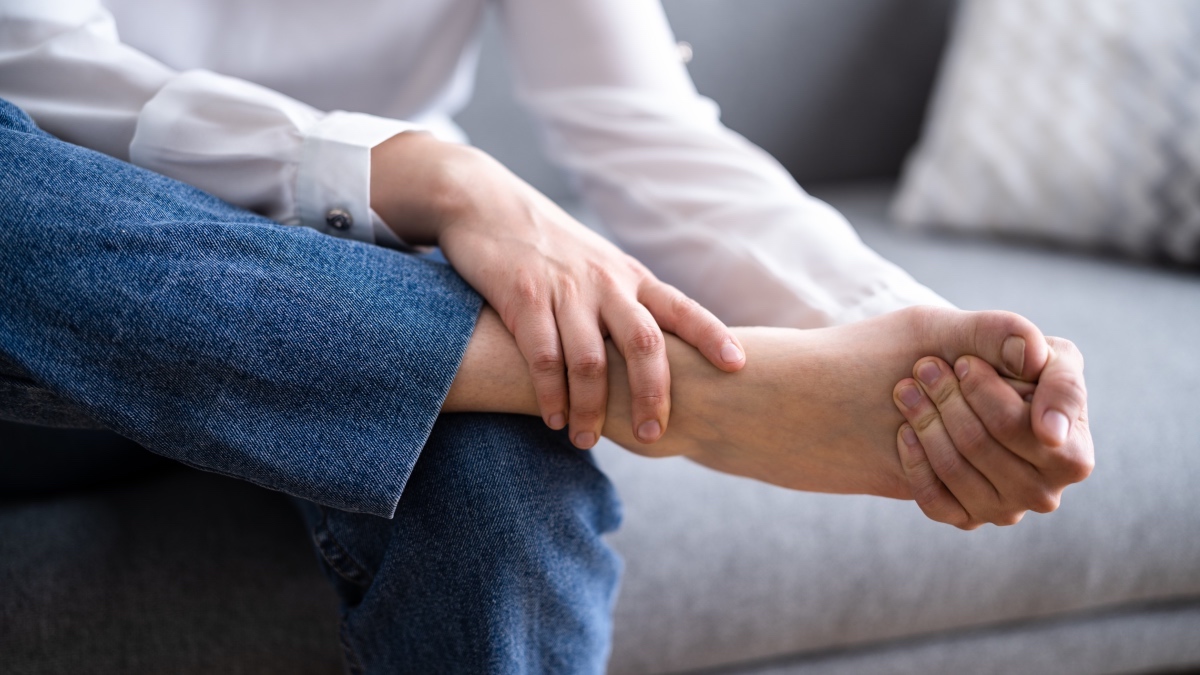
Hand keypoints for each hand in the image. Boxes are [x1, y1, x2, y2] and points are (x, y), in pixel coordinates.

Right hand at [371, 132, 745, 447]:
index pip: (682, 308)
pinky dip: (550, 395)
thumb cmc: (549, 247)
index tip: (737, 366)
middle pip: (644, 343)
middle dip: (653, 394)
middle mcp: (605, 282)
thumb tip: (656, 357)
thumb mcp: (599, 266)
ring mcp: (565, 289)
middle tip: (653, 435)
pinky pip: (544, 357)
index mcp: (630, 276)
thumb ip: (626, 303)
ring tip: (588, 440)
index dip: (711, 336)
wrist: (486, 202)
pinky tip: (553, 418)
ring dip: (593, 408)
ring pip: (591, 360)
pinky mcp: (523, 297)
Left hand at [892, 337, 1093, 528]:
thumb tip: (1031, 357)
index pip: (1025, 426)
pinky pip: (935, 500)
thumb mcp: (1002, 335)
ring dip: (924, 422)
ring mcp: (1008, 508)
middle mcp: (1048, 487)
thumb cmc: (983, 356)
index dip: (985, 389)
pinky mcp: (968, 519)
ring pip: (955, 468)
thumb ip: (1016, 337)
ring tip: (906, 388)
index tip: (961, 361)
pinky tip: (905, 430)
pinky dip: (914, 461)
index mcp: (1073, 446)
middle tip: (923, 367)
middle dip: (947, 398)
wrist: (940, 386)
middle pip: (982, 444)